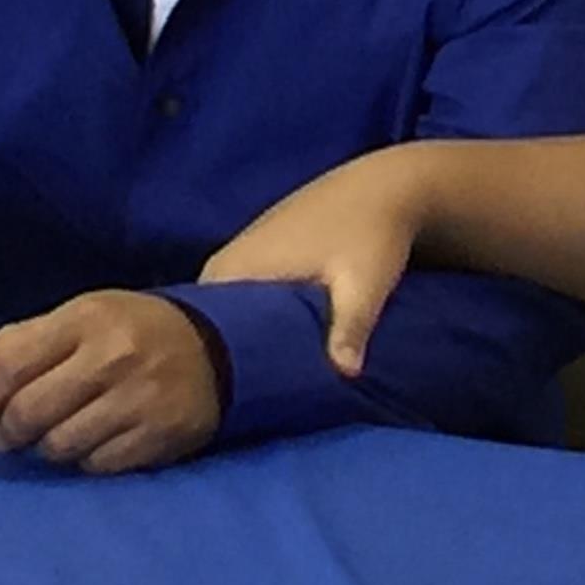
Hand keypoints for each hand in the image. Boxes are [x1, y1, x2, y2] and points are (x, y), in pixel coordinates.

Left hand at [0, 291, 221, 474]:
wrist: (220, 347)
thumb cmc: (135, 330)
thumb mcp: (84, 315)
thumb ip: (25, 339)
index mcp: (89, 319)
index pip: (7, 367)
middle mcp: (113, 357)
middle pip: (26, 414)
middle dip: (5, 433)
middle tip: (8, 434)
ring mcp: (138, 399)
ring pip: (57, 446)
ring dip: (46, 447)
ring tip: (54, 434)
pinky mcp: (157, 435)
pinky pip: (95, 465)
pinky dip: (85, 458)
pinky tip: (93, 440)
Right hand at [200, 146, 429, 377]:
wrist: (387, 185)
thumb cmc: (372, 232)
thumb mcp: (363, 283)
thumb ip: (349, 328)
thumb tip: (346, 374)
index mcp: (234, 269)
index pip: (197, 335)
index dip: (215, 369)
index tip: (237, 399)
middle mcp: (226, 262)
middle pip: (213, 327)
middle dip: (232, 359)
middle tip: (258, 396)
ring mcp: (243, 253)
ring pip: (231, 313)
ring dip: (249, 340)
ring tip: (269, 380)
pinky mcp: (263, 250)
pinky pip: (247, 296)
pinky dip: (261, 319)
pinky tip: (282, 345)